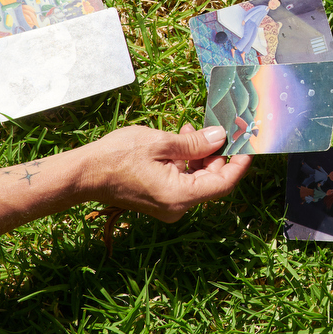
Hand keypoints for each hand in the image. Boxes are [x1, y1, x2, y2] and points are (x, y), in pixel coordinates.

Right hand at [81, 124, 251, 221]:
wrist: (85, 174)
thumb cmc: (118, 157)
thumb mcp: (161, 143)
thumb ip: (194, 143)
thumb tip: (220, 137)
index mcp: (181, 196)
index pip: (224, 183)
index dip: (239, 163)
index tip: (247, 143)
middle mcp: (177, 207)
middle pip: (212, 181)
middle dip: (219, 153)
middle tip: (221, 127)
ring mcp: (168, 205)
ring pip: (199, 179)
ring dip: (202, 155)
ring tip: (194, 129)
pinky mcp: (160, 199)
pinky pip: (184, 181)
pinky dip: (188, 162)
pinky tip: (182, 140)